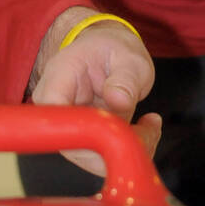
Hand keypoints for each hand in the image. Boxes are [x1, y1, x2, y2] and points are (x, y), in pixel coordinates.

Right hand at [30, 10, 162, 176]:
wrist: (108, 53)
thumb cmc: (113, 49)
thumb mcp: (128, 56)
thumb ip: (125, 78)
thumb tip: (118, 100)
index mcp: (59, 76)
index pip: (53, 113)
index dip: (82, 131)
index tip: (118, 130)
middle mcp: (55, 105)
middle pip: (71, 144)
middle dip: (115, 146)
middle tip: (149, 130)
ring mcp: (66, 125)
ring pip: (89, 156)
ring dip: (125, 148)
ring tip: (151, 125)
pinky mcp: (81, 138)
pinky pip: (101, 155)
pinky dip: (127, 147)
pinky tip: (146, 128)